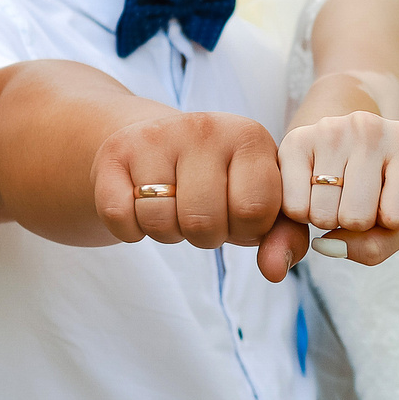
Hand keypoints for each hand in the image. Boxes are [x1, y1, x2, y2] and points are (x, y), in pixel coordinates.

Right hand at [92, 111, 310, 281]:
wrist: (162, 143)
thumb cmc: (224, 183)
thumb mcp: (263, 203)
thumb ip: (284, 237)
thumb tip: (274, 271)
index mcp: (249, 137)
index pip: (254, 210)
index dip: (246, 229)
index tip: (239, 214)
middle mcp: (204, 128)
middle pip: (203, 221)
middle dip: (205, 236)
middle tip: (203, 216)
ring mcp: (156, 136)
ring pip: (159, 222)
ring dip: (168, 233)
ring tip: (175, 209)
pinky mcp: (115, 152)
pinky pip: (119, 217)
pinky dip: (130, 230)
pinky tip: (141, 208)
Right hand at [279, 109, 398, 264]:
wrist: (346, 143)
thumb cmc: (378, 187)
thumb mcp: (396, 219)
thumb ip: (373, 248)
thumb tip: (322, 245)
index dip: (389, 225)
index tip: (386, 200)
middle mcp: (369, 128)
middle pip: (357, 219)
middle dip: (354, 223)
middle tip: (355, 197)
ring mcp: (329, 130)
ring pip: (322, 217)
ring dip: (327, 218)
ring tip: (335, 192)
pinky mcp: (295, 140)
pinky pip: (294, 209)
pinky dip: (301, 213)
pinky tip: (313, 190)